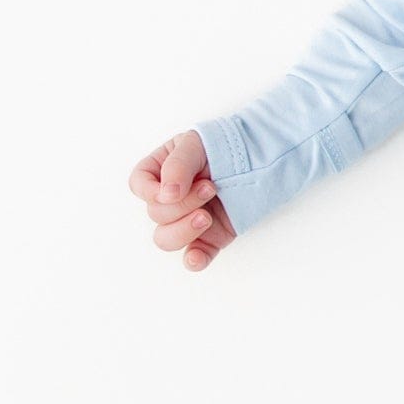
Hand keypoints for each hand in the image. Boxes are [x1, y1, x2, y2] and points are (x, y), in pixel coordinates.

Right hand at [129, 130, 236, 270]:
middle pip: (156, 214)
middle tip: (211, 187)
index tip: (173, 190)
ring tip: (207, 216)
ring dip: (184, 230)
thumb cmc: (226, 145)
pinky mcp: (210, 237)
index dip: (150, 192)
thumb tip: (166, 195)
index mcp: (161, 171)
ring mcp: (188, 219)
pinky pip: (195, 256)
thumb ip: (177, 165)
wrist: (263, 158)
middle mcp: (171, 198)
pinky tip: (196, 257)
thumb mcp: (197, 143)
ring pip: (166, 239)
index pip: (139, 186)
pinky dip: (194, 260)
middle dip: (182, 204)